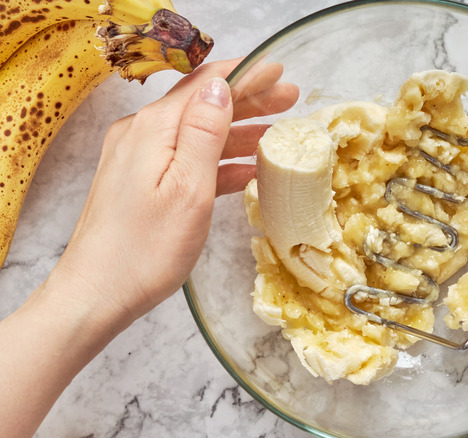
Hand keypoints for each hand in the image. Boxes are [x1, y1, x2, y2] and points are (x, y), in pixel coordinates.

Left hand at [48, 58, 298, 321]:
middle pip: (203, 105)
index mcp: (154, 129)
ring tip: (279, 133)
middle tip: (290, 97)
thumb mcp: (188, 189)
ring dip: (239, 131)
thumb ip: (205, 134)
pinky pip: (187, 160)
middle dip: (248, 99)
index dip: (245, 75)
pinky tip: (248, 170)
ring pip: (198, 134)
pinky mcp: (140, 182)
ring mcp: (139, 159)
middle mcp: (142, 135)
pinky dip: (219, 161)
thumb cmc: (145, 250)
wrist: (97, 294)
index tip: (279, 70)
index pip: (205, 86)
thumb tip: (220, 87)